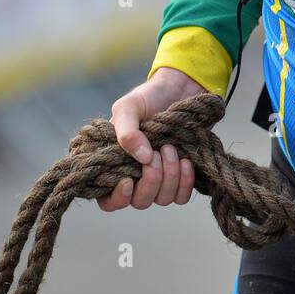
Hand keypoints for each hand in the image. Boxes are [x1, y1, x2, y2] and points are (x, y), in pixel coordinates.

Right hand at [96, 67, 205, 212]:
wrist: (179, 92)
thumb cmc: (147, 99)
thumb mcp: (128, 108)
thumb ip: (126, 131)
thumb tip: (141, 158)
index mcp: (115, 165)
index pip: (108, 200)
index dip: (117, 198)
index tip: (129, 180)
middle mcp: (135, 178)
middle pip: (139, 201)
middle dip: (151, 179)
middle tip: (157, 152)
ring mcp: (158, 181)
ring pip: (162, 199)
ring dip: (169, 176)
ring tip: (171, 148)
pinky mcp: (180, 179)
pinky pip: (181, 197)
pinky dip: (185, 182)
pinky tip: (186, 161)